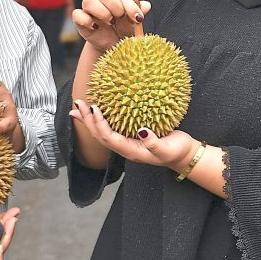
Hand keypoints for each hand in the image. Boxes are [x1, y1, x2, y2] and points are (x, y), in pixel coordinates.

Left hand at [68, 98, 196, 169]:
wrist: (182, 155)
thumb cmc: (176, 152)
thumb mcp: (167, 149)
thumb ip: (154, 143)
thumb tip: (142, 131)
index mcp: (130, 151)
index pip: (108, 137)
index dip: (99, 124)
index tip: (94, 108)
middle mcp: (124, 147)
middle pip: (99, 135)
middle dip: (87, 120)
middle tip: (77, 104)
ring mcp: (126, 142)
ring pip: (102, 131)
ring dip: (90, 120)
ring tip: (78, 108)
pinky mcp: (130, 135)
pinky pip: (111, 126)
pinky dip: (101, 118)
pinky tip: (98, 109)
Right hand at [72, 0, 150, 52]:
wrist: (114, 46)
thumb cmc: (125, 30)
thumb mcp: (134, 23)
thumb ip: (139, 13)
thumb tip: (147, 5)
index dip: (130, 5)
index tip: (138, 19)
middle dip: (117, 8)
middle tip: (121, 20)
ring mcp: (89, 8)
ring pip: (88, 0)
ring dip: (102, 12)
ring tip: (111, 22)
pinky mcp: (80, 19)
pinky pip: (77, 14)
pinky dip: (86, 20)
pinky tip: (96, 27)